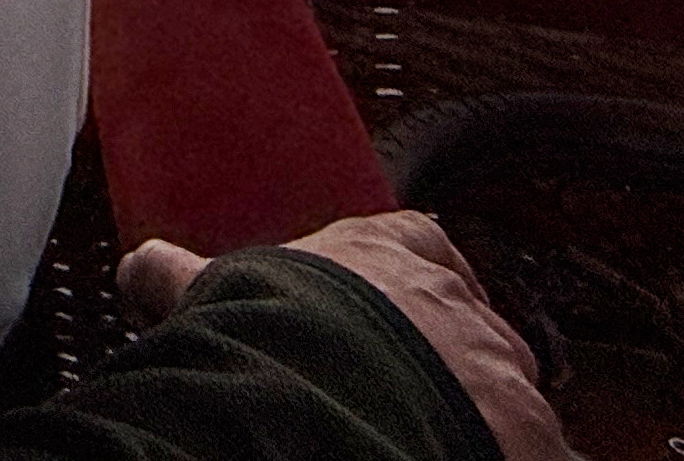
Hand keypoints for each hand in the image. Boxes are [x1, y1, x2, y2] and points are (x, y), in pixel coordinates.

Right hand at [111, 218, 575, 460]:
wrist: (327, 398)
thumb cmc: (276, 337)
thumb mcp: (219, 294)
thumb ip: (181, 276)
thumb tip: (138, 265)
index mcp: (392, 252)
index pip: (417, 244)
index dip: (404, 277)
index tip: (388, 304)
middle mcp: (461, 305)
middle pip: (468, 326)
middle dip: (442, 360)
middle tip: (403, 400)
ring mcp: (502, 371)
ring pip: (505, 393)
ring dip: (478, 421)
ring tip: (429, 443)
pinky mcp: (534, 439)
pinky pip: (545, 453)